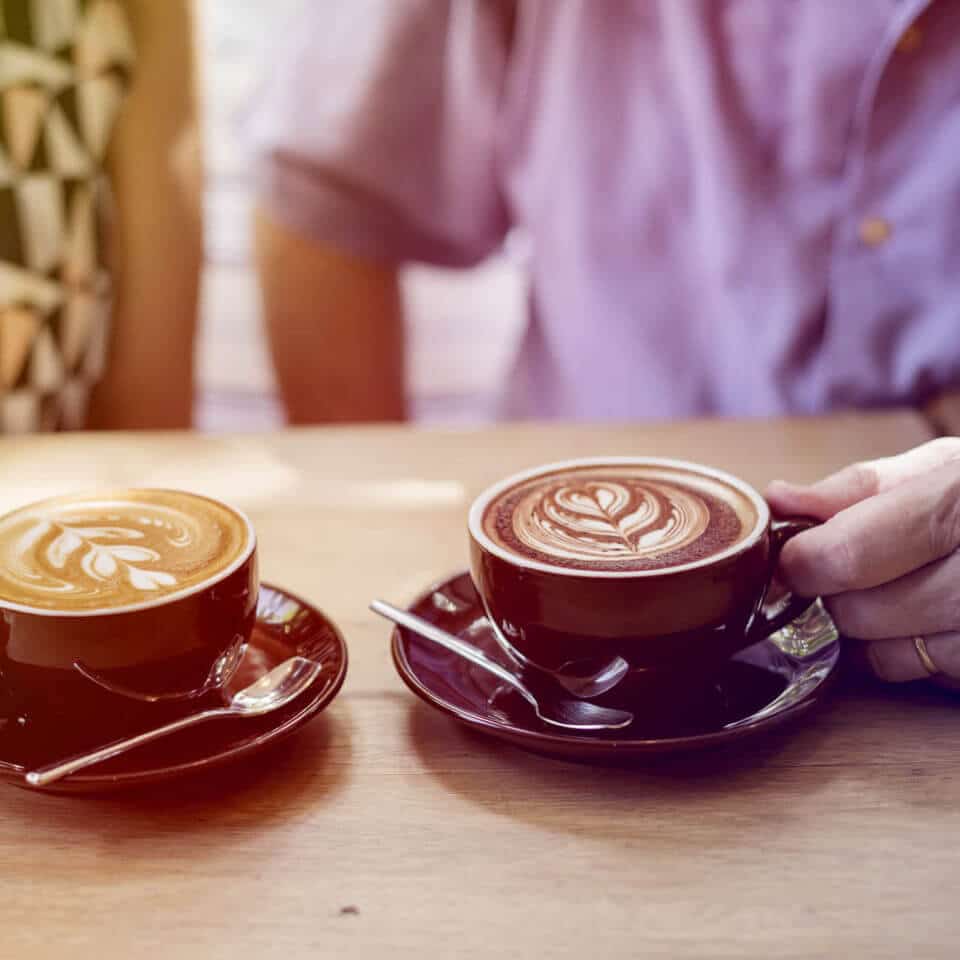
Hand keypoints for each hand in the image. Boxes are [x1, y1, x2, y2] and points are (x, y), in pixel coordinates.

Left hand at [765, 438, 959, 684]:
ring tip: (916, 588)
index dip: (806, 561)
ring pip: (889, 658)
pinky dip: (922, 657)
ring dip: (879, 631)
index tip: (796, 557)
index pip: (851, 553)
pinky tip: (948, 621)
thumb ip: (863, 488)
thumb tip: (781, 501)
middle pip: (861, 613)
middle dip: (841, 594)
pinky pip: (934, 680)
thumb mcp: (952, 468)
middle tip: (866, 569)